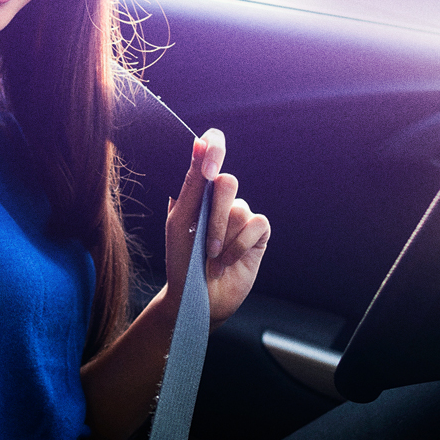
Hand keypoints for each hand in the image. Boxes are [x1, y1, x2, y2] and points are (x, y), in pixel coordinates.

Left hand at [165, 130, 269, 323]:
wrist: (196, 298)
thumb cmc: (182, 258)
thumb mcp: (181, 219)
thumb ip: (192, 182)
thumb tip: (199, 141)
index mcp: (199, 188)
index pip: (211, 149)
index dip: (215, 147)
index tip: (209, 165)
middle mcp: (222, 197)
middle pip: (228, 182)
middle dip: (214, 216)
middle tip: (204, 242)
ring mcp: (241, 214)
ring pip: (240, 209)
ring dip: (222, 239)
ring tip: (212, 258)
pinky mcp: (259, 233)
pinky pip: (256, 224)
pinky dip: (238, 246)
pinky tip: (227, 261)